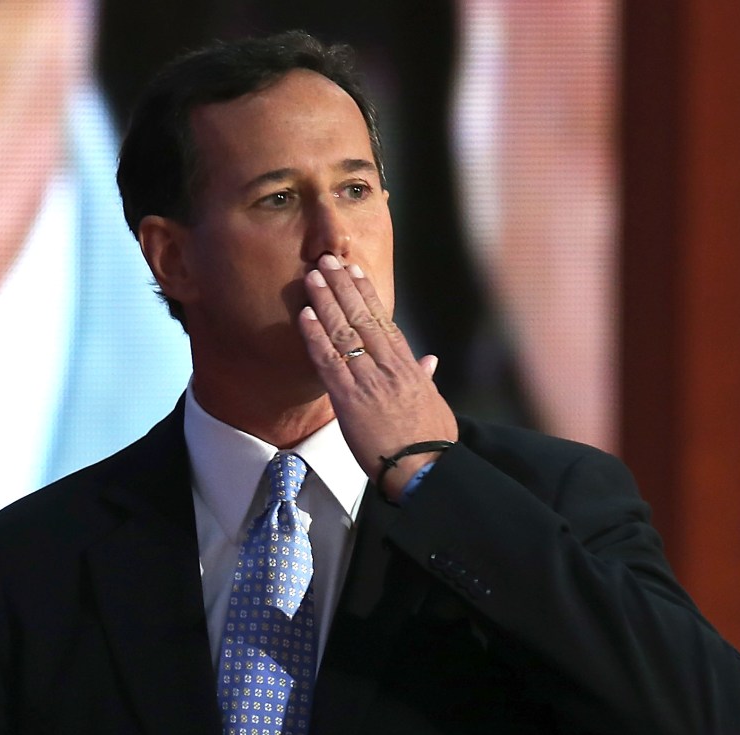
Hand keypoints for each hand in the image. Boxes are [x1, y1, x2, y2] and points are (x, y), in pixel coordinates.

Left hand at [298, 253, 458, 500]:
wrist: (425, 469)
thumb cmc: (431, 441)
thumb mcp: (434, 403)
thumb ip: (426, 377)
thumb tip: (430, 359)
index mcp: (408, 366)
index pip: (384, 321)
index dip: (368, 294)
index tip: (355, 272)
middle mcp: (388, 366)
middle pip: (362, 317)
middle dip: (343, 286)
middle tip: (327, 260)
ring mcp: (368, 380)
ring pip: (344, 331)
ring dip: (326, 301)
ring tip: (313, 275)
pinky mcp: (349, 399)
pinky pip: (328, 360)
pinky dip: (315, 335)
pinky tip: (305, 314)